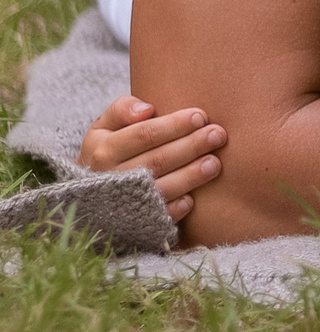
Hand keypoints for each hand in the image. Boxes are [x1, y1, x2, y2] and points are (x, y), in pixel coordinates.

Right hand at [77, 96, 226, 225]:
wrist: (89, 196)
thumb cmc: (109, 150)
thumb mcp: (104, 127)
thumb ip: (122, 110)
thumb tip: (147, 109)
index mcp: (103, 150)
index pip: (144, 135)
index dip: (174, 125)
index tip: (200, 116)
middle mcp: (111, 177)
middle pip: (158, 160)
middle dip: (191, 146)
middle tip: (218, 134)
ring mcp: (123, 202)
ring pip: (162, 188)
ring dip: (191, 176)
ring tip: (215, 163)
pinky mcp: (136, 222)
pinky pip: (160, 215)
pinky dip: (178, 207)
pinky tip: (195, 198)